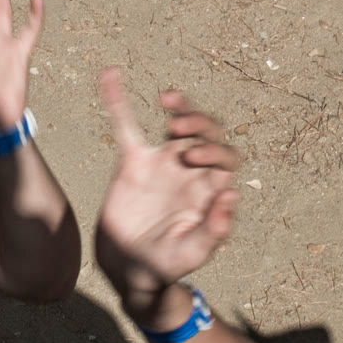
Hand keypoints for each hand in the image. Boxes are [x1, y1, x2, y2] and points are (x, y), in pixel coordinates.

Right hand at [92, 68, 239, 312]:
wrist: (129, 268)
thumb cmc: (166, 265)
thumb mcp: (192, 253)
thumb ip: (214, 230)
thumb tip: (232, 195)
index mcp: (211, 189)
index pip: (227, 157)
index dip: (215, 151)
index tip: (191, 160)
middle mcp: (191, 172)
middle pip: (209, 132)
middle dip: (200, 124)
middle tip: (177, 131)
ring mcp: (163, 164)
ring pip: (179, 124)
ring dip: (181, 107)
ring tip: (169, 99)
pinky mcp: (133, 163)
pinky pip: (126, 126)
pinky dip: (118, 101)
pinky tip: (110, 74)